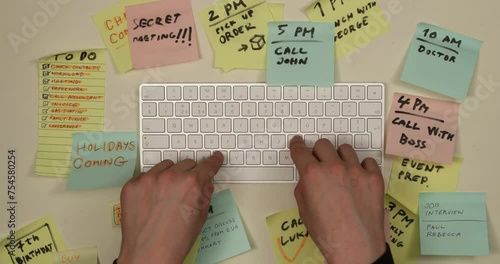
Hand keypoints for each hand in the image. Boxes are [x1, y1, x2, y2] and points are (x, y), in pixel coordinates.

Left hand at [117, 152, 223, 263]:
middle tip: (185, 190)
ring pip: (165, 166)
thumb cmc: (175, 241)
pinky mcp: (132, 185)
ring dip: (169, 175)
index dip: (213, 162)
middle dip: (189, 174)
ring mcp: (149, 180)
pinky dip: (151, 183)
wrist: (149, 254)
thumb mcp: (200, 216)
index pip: (207, 165)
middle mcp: (171, 177)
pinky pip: (146, 175)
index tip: (214, 158)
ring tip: (167, 195)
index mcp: (192, 184)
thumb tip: (205, 183)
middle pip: (186, 163)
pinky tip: (152, 199)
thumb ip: (204, 194)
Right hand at [290, 136, 385, 263]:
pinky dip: (362, 167)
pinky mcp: (374, 178)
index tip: (298, 143)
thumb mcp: (304, 209)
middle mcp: (334, 168)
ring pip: (345, 149)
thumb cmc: (327, 233)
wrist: (355, 246)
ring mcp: (356, 171)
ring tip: (341, 171)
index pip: (301, 150)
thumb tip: (308, 177)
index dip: (297, 145)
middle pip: (323, 144)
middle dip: (318, 152)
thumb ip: (304, 186)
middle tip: (320, 163)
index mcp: (313, 175)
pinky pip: (367, 161)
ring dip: (340, 157)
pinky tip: (358, 178)